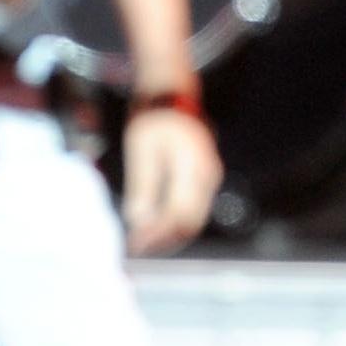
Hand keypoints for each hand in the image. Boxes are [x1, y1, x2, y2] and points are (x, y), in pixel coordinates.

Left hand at [120, 103, 219, 255]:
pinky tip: (152, 226)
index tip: (136, 245)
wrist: (172, 95)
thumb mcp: (141, 150)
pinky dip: (172, 221)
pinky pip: (191, 208)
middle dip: (163, 240)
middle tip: (137, 250)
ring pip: (192, 218)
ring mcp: (209, 178)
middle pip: (190, 222)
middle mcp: (208, 175)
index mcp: (193, 166)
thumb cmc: (154, 118)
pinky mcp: (203, 179)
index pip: (179, 213)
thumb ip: (143, 187)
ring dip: (168, 234)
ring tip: (141, 242)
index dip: (158, 235)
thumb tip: (138, 221)